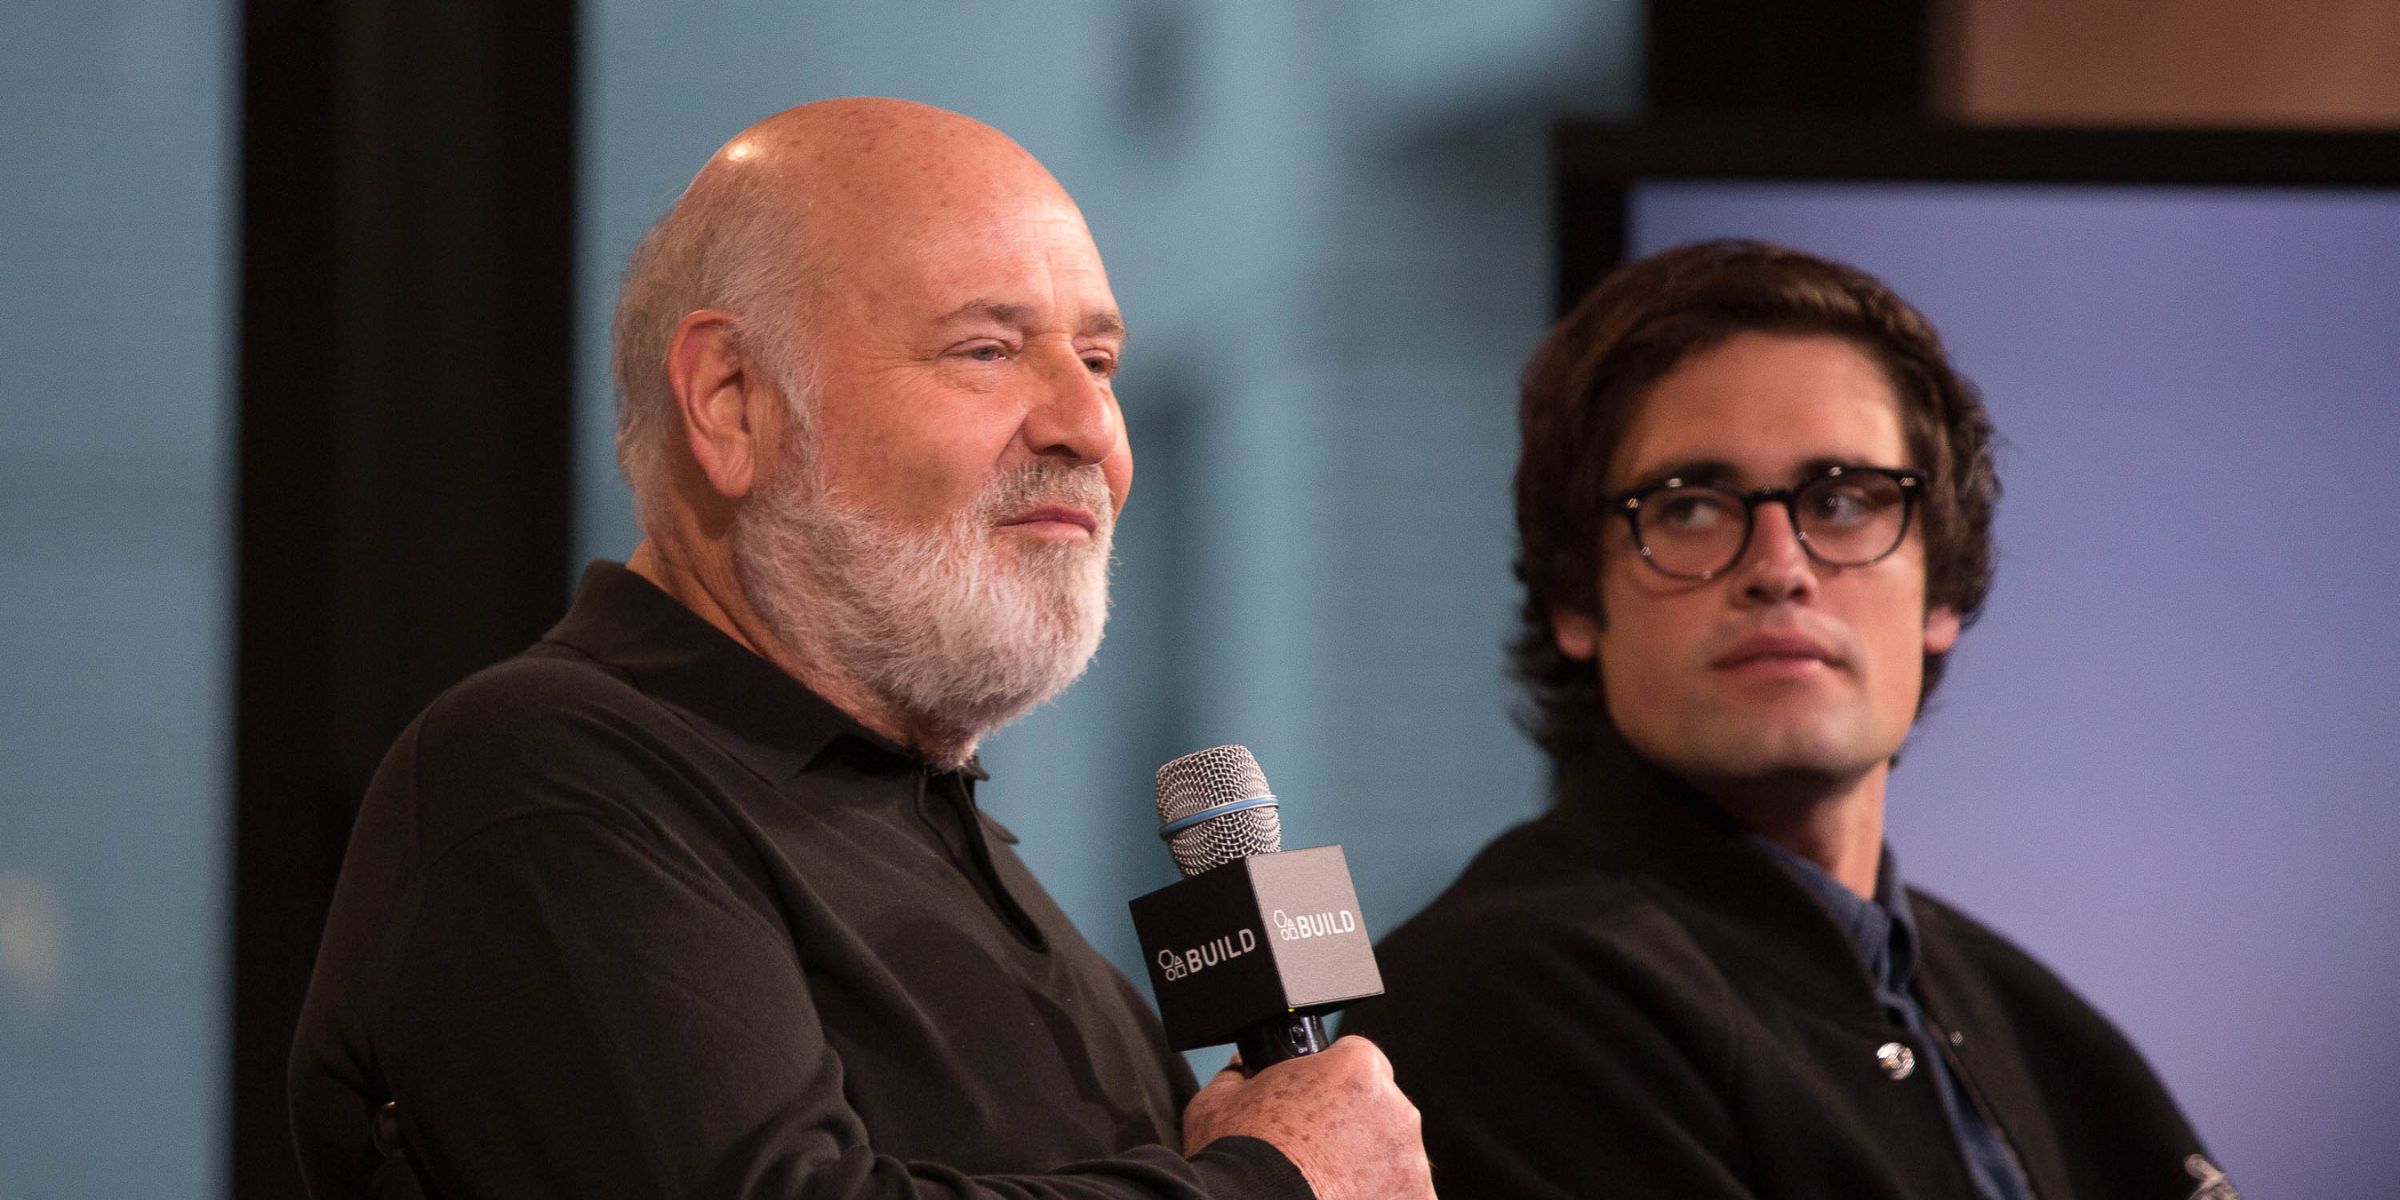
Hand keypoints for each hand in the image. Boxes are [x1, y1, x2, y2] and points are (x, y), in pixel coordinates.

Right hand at [1181, 1036, 1432, 1199]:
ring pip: (1393, 1157)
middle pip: (1380, 1109)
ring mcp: (1410, 1162)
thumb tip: (1242, 1068)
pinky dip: (1376, 1198)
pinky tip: (1337, 1198)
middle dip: (1354, 1126)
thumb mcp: (1218, 1101)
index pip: (1358, 1058)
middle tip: (1315, 1150)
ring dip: (1368, 1167)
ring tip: (1325, 1185)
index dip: (1332, 1081)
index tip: (1315, 1103)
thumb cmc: (1238, 1160)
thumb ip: (1240, 1074)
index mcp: (1357, 1070)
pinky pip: (1400, 1195)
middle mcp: (1396, 1110)